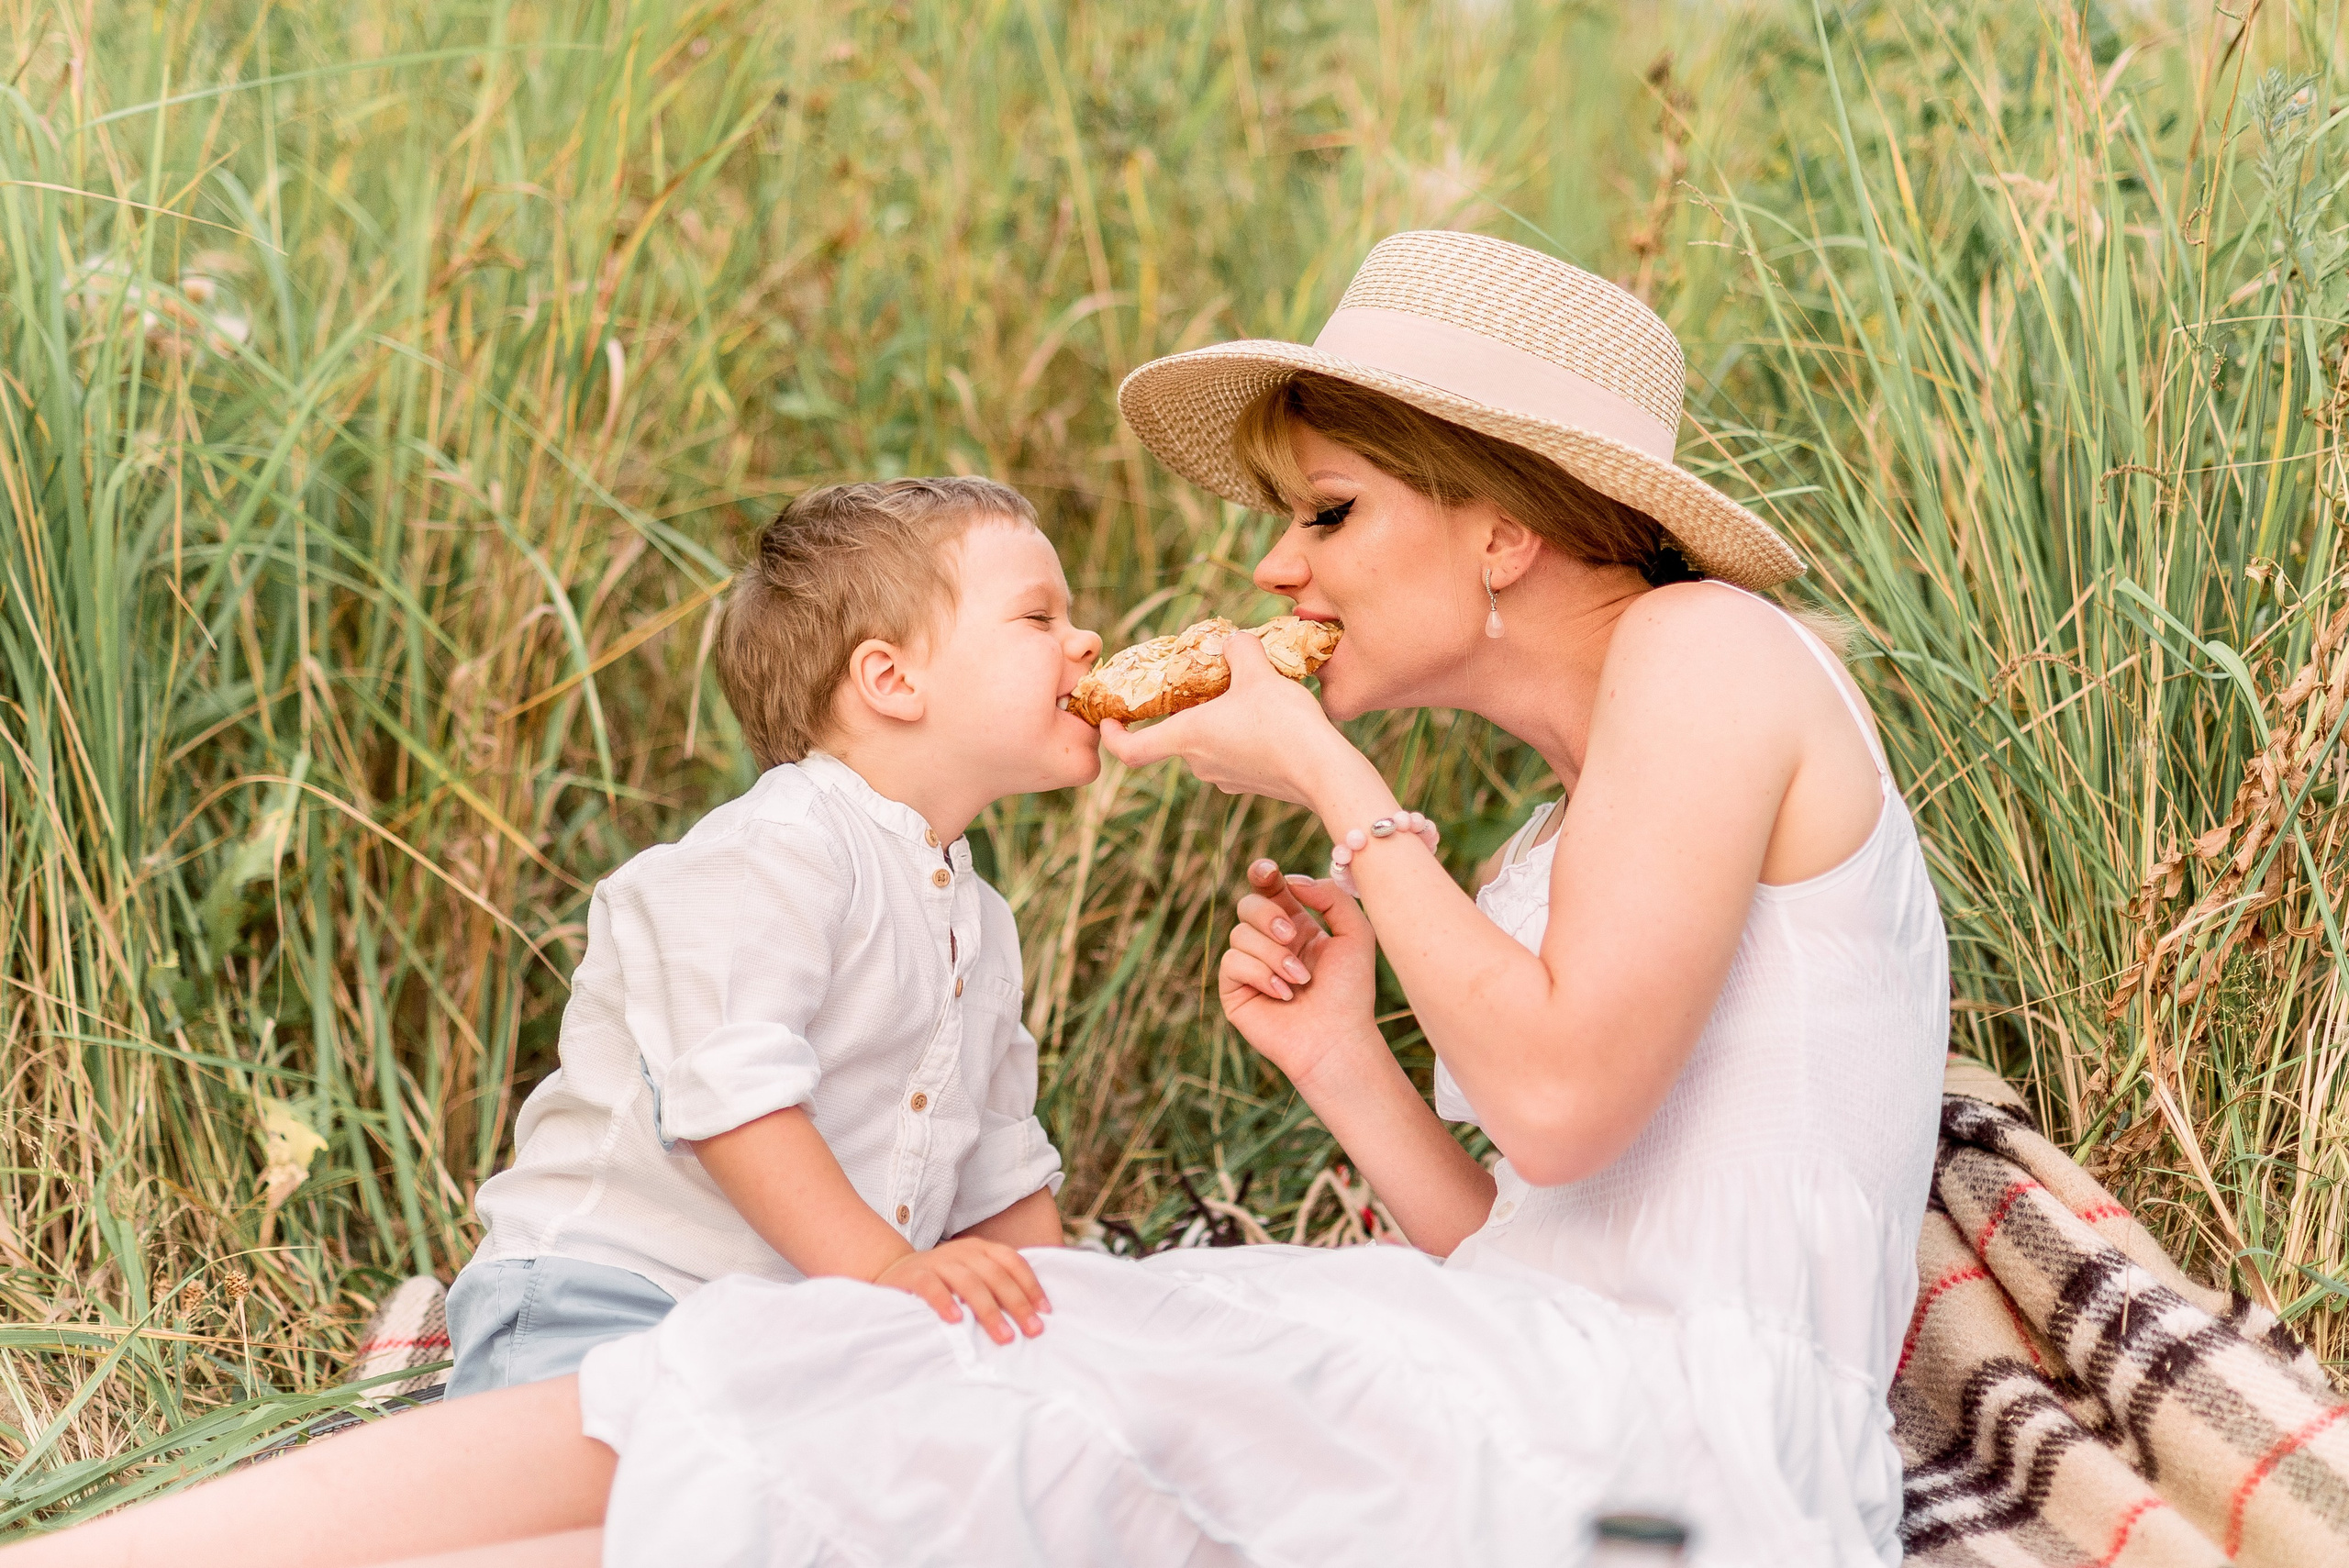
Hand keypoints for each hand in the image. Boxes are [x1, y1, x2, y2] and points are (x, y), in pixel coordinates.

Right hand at [874, 1237, 1050, 1344]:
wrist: (894, 1271)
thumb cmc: (944, 1281)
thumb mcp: (972, 1275)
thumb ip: (996, 1285)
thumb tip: (1034, 1313)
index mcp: (980, 1249)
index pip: (1012, 1261)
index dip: (1030, 1285)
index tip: (1045, 1311)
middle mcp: (962, 1252)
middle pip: (995, 1275)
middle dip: (1017, 1303)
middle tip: (1032, 1331)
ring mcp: (937, 1262)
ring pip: (968, 1282)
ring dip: (989, 1310)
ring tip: (1004, 1335)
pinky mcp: (913, 1275)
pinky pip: (931, 1286)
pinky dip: (944, 1301)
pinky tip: (956, 1320)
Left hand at [1098, 632, 1364, 807]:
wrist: (1325, 772)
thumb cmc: (1283, 723)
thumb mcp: (1258, 672)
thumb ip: (1239, 649)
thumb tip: (1232, 641)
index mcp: (1187, 738)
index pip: (1130, 751)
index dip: (1113, 737)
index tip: (1109, 721)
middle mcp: (1200, 763)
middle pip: (1175, 738)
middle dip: (1183, 711)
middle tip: (1199, 683)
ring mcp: (1226, 778)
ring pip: (1208, 745)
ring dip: (1216, 721)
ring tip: (1243, 693)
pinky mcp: (1254, 783)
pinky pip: (1235, 755)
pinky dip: (1240, 735)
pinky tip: (1268, 715)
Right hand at [1219, 859, 1384, 1092]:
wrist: (1337, 1038)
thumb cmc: (1350, 991)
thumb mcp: (1355, 933)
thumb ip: (1330, 896)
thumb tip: (1290, 881)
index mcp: (1295, 924)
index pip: (1270, 889)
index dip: (1263, 874)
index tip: (1268, 871)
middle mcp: (1268, 942)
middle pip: (1248, 904)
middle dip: (1270, 916)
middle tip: (1294, 937)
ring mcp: (1249, 965)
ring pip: (1240, 933)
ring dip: (1275, 955)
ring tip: (1300, 980)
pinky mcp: (1234, 989)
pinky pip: (1232, 961)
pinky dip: (1260, 974)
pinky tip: (1283, 994)